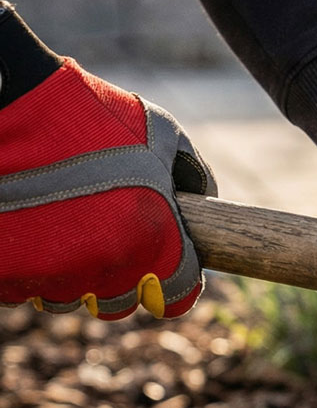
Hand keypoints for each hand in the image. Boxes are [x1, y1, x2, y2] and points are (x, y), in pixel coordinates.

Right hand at [0, 2, 215, 319]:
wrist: (8, 103)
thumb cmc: (90, 115)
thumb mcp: (160, 132)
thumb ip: (192, 172)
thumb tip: (207, 200)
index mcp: (152, 241)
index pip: (177, 297)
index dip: (174, 283)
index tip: (166, 268)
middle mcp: (106, 269)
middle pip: (121, 304)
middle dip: (121, 278)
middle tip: (108, 240)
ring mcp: (53, 276)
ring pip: (71, 299)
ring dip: (75, 275)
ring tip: (68, 229)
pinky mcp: (9, 275)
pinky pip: (29, 289)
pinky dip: (34, 269)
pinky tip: (36, 229)